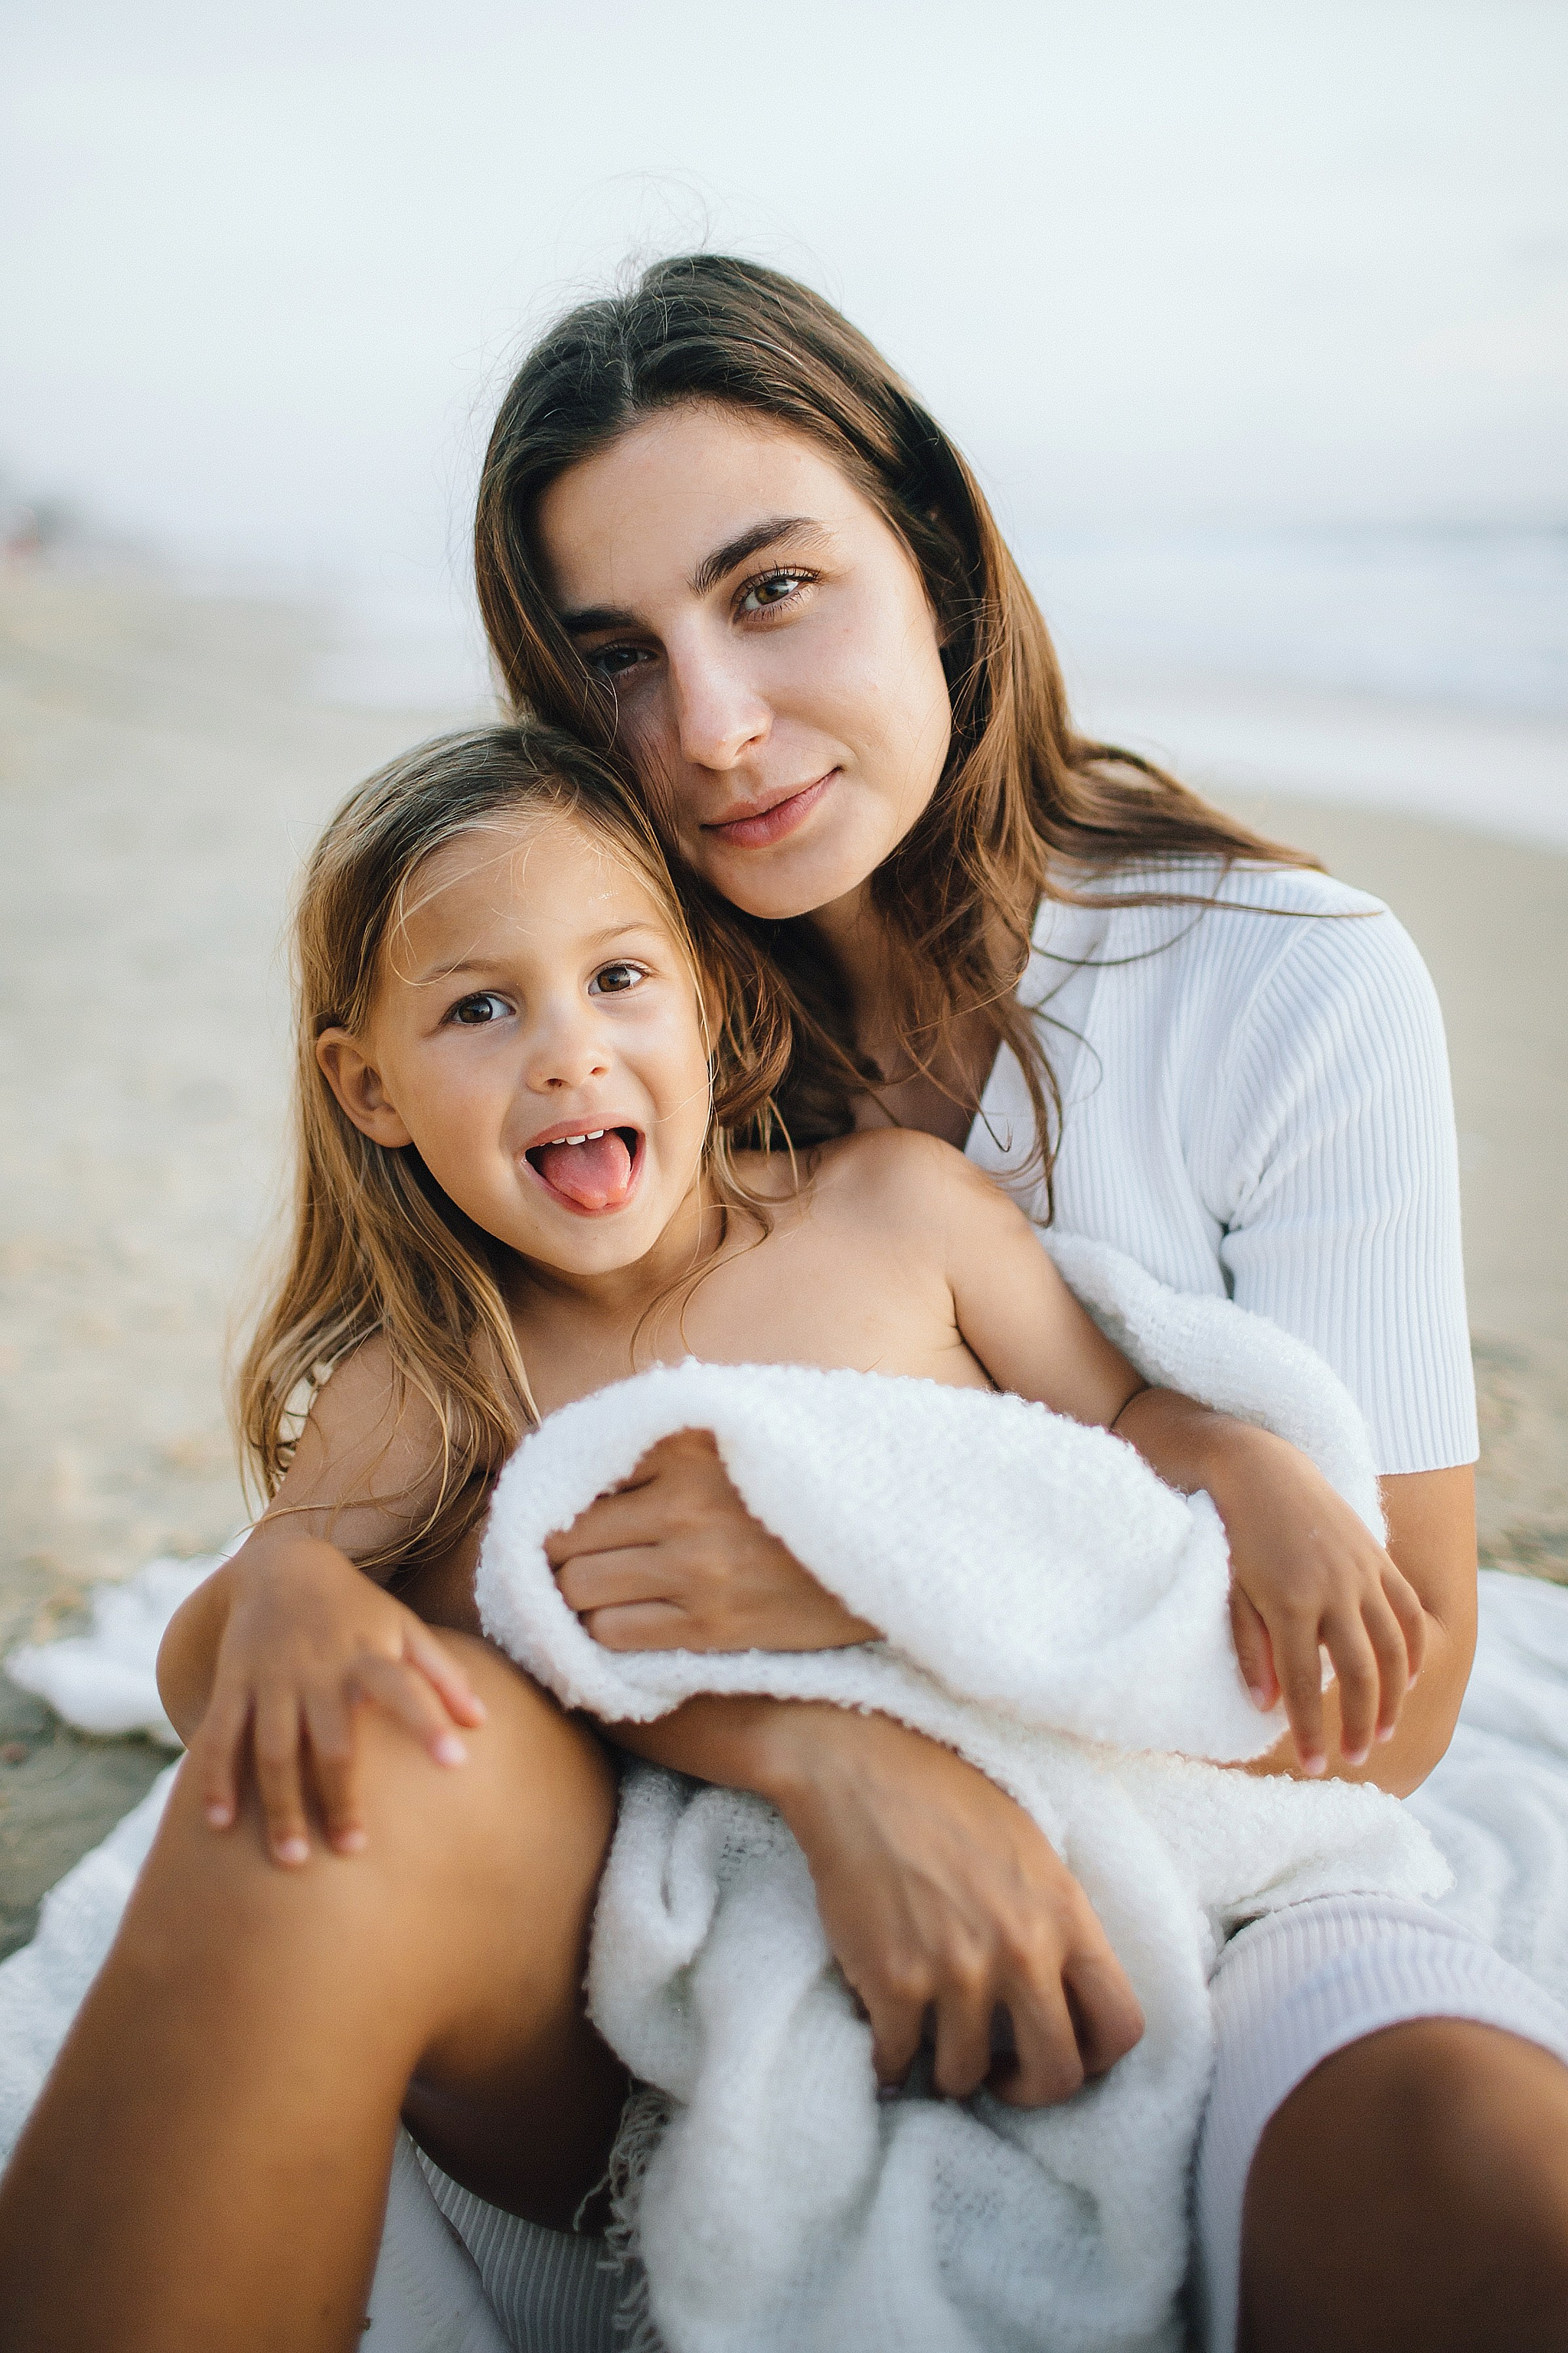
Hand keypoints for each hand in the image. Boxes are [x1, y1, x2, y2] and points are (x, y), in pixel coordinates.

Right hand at [186, 1535, 486, 1865]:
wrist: (282, 1566)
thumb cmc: (357, 1610)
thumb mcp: (404, 1628)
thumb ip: (442, 1675)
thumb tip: (482, 1723)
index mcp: (369, 1655)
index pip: (405, 1689)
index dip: (429, 1723)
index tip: (456, 1763)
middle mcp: (320, 1669)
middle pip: (332, 1744)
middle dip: (340, 1798)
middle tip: (351, 1849)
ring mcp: (273, 1678)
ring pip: (274, 1751)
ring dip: (280, 1806)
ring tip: (291, 1860)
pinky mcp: (234, 1682)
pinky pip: (221, 1736)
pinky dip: (216, 1779)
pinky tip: (217, 1825)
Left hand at [545, 1428, 877, 1652]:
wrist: (879, 1555)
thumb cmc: (798, 1494)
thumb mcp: (737, 1437)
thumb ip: (665, 1436)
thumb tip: (578, 1451)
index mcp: (687, 1447)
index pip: (576, 1472)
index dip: (555, 1498)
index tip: (555, 1512)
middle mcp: (683, 1505)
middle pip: (563, 1539)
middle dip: (555, 1553)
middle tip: (564, 1559)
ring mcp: (694, 1569)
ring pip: (577, 1589)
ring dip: (575, 1595)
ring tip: (592, 1591)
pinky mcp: (709, 1626)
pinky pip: (613, 1634)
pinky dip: (602, 1632)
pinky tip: (623, 1619)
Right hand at [762, 1706, 1144, 2104]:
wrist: (861, 1770)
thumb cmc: (948, 1799)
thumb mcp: (1032, 1851)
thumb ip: (1057, 1923)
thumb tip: (1064, 1993)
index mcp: (1066, 1915)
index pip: (1123, 2025)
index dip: (1097, 2058)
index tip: (1064, 2051)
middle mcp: (1022, 1950)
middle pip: (1058, 2074)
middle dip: (1029, 2089)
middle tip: (1000, 2073)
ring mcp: (957, 1970)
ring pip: (968, 2076)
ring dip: (950, 2071)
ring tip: (935, 2044)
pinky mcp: (893, 1980)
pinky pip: (899, 2060)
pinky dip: (889, 2062)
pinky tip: (885, 2043)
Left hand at [1212, 1429, 1427, 1775]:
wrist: (1260, 1470)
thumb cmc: (1235, 1536)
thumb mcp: (1232, 1592)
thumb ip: (1251, 1649)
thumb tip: (1266, 1706)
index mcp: (1290, 1603)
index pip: (1305, 1684)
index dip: (1310, 1730)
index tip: (1312, 1767)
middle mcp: (1333, 1590)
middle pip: (1359, 1673)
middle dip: (1359, 1724)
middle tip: (1353, 1760)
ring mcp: (1361, 1572)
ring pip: (1392, 1648)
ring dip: (1393, 1697)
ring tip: (1384, 1733)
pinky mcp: (1377, 1557)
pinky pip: (1407, 1611)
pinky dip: (1412, 1649)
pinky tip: (1407, 1679)